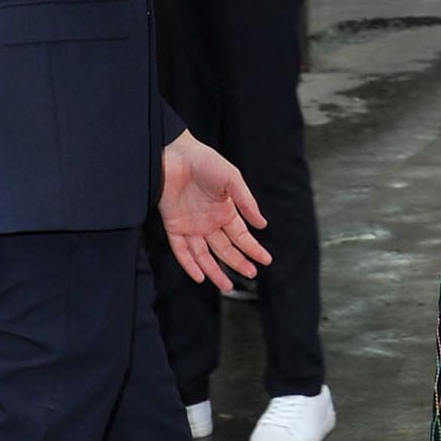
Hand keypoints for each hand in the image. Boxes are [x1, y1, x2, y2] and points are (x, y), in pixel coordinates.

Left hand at [158, 131, 270, 291]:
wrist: (174, 154)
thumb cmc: (204, 161)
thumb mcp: (232, 179)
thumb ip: (246, 203)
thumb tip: (262, 224)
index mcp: (225, 212)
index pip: (242, 236)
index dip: (253, 249)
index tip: (266, 260)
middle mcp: (209, 223)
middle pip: (225, 249)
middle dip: (239, 263)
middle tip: (251, 275)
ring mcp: (191, 226)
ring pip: (204, 255)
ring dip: (215, 271)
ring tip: (227, 286)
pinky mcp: (174, 226)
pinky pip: (181, 250)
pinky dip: (190, 264)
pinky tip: (200, 276)